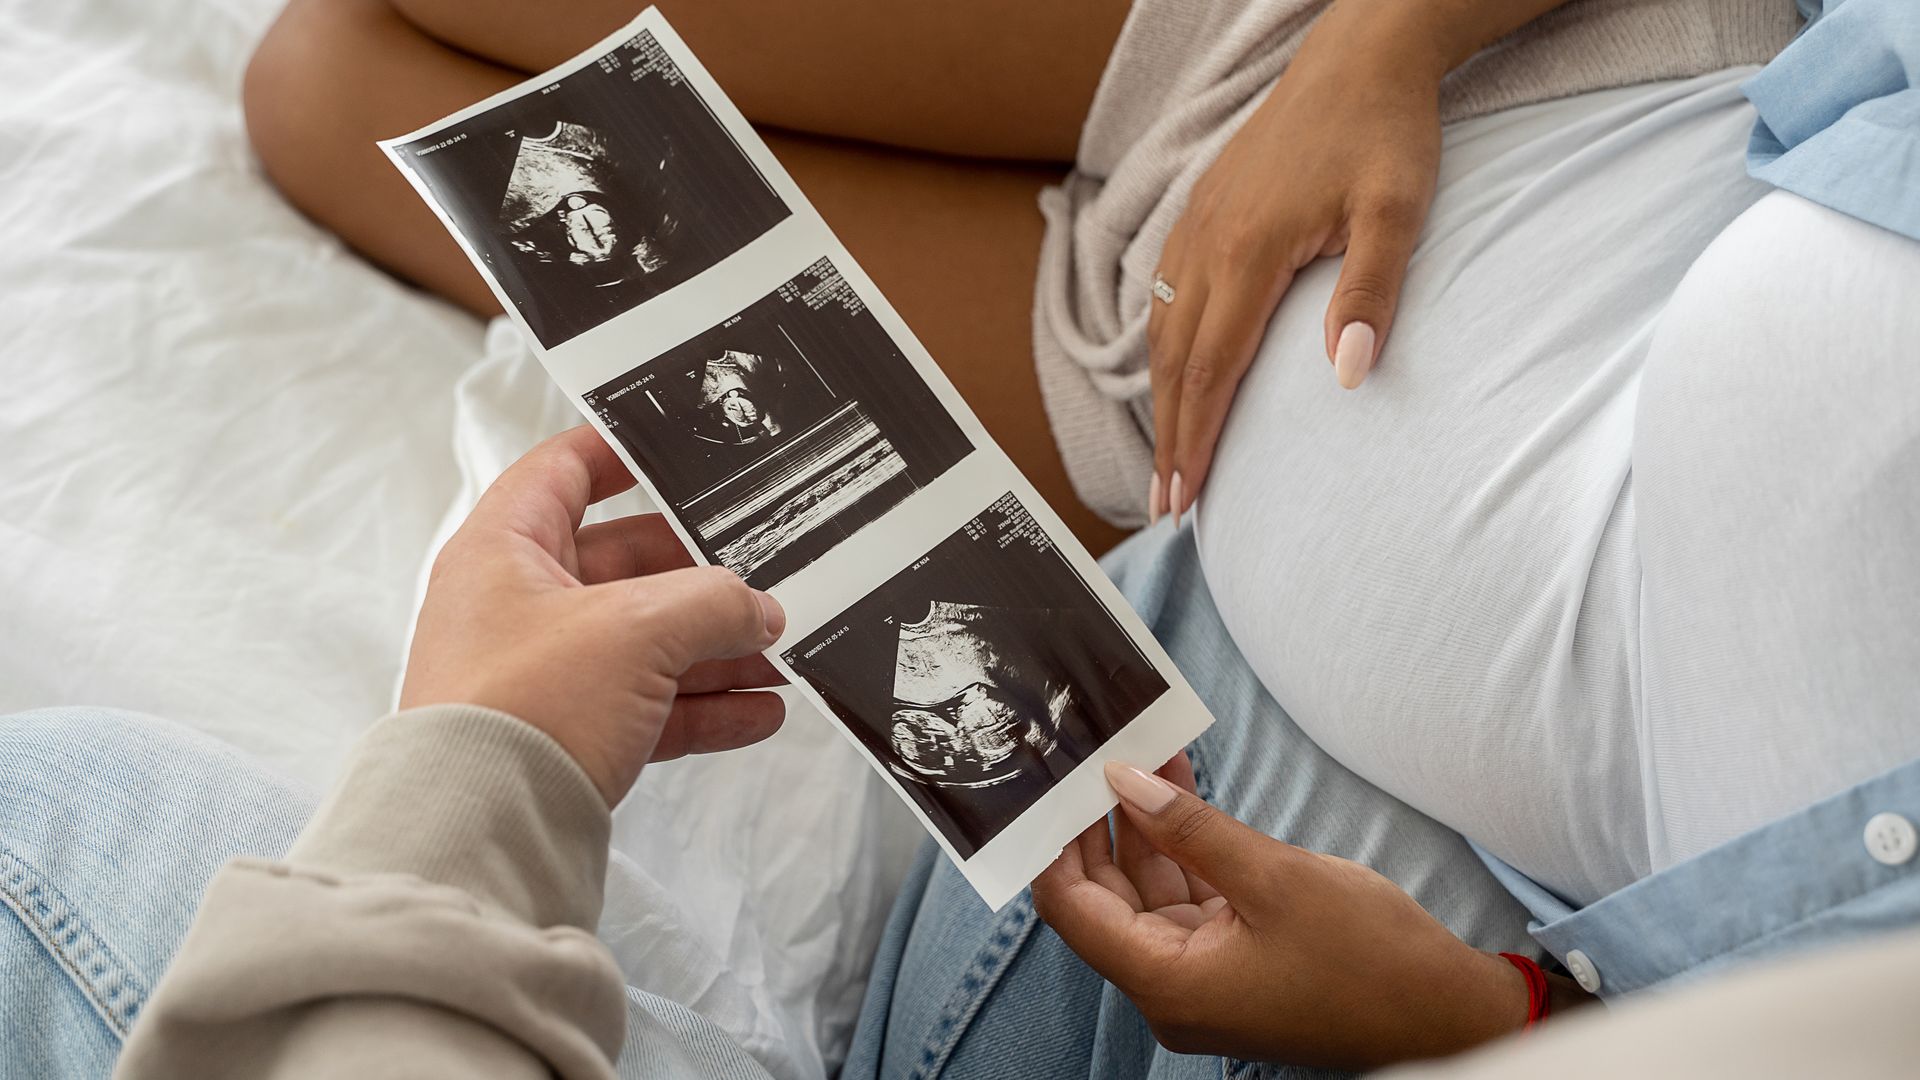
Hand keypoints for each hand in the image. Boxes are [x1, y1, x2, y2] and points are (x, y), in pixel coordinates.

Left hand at [400, 425, 786, 805]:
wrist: (477, 833)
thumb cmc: (521, 711)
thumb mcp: (638, 629)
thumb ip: (714, 603)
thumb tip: (759, 609)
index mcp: (504, 550)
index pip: (562, 473)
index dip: (620, 452)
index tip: (676, 450)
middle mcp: (515, 606)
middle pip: (625, 567)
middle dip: (702, 578)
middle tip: (763, 577)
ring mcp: (541, 675)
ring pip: (643, 644)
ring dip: (715, 650)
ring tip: (781, 655)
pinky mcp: (564, 736)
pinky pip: (646, 709)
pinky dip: (702, 709)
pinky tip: (758, 712)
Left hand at [1032, 755, 1561, 1068]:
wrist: (1452, 1016)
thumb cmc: (1372, 961)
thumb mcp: (1275, 878)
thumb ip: (1190, 827)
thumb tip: (1123, 782)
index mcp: (1166, 983)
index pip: (1070, 908)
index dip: (1053, 841)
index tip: (1049, 778)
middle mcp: (1172, 988)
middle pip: (1104, 897)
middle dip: (1096, 821)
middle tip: (1090, 750)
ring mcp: (1203, 976)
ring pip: (1147, 890)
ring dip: (1143, 822)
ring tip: (1138, 749)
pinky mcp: (1234, 961)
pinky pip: (1188, 896)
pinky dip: (1182, 844)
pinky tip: (1180, 784)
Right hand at [1145, 2, 1464, 523]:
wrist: (1358, 56)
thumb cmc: (1385, 131)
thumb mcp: (1398, 213)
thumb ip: (1371, 294)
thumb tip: (1348, 375)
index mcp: (1249, 250)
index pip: (1211, 370)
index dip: (1195, 441)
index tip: (1186, 497)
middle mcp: (1208, 241)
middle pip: (1174, 362)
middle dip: (1168, 439)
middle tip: (1165, 504)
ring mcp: (1197, 224)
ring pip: (1161, 330)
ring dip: (1160, 399)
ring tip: (1165, 455)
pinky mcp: (1202, 210)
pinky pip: (1164, 292)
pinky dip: (1161, 346)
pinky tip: (1169, 371)